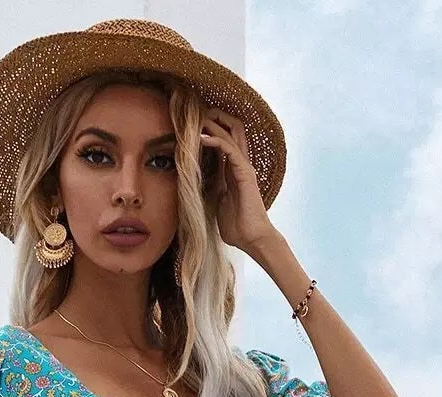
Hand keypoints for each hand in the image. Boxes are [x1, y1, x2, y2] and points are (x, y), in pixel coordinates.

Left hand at [199, 110, 276, 252]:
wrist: (252, 239)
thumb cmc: (236, 226)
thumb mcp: (215, 201)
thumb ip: (209, 188)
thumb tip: (192, 184)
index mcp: (232, 169)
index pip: (224, 138)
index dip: (209, 127)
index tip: (190, 122)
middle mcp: (240, 163)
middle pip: (231, 128)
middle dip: (214, 116)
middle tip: (194, 112)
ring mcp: (244, 166)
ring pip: (231, 132)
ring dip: (213, 122)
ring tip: (195, 118)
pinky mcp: (244, 172)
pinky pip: (229, 149)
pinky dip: (214, 140)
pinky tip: (200, 137)